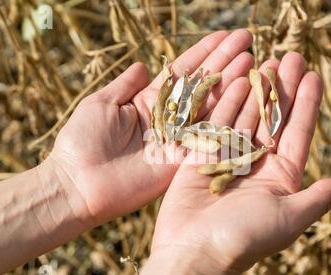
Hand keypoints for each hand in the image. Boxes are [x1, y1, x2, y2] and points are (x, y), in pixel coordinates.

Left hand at [47, 30, 253, 224]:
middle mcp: (169, 119)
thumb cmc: (82, 141)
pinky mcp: (184, 161)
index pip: (182, 72)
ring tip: (252, 60)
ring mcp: (179, 140)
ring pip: (211, 107)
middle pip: (203, 86)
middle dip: (225, 62)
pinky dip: (227, 116)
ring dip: (232, 84)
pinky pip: (209, 136)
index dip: (203, 53)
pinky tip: (245, 96)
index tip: (224, 36)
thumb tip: (144, 64)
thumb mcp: (101, 103)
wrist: (78, 184)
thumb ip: (125, 84)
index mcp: (149, 102)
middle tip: (248, 40)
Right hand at [137, 52, 330, 274]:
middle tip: (290, 57)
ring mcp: (229, 158)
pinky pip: (218, 124)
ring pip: (246, 116)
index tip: (315, 75)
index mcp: (280, 178)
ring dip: (257, 89)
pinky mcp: (202, 156)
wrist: (195, 251)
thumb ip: (318, 198)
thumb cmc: (245, 238)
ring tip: (265, 62)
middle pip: (273, 118)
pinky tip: (238, 81)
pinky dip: (228, 103)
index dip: (307, 104)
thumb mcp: (289, 218)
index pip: (298, 132)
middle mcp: (257, 164)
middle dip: (283, 88)